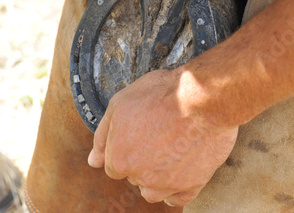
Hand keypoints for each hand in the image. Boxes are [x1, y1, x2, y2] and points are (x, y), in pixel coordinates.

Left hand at [88, 69, 237, 206]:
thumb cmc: (160, 95)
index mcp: (120, 158)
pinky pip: (177, 199)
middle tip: (156, 135)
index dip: (124, 148)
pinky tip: (177, 173)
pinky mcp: (192, 184)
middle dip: (140, 159)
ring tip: (166, 154)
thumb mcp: (119, 103)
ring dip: (154, 178)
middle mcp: (140, 176)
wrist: (200, 98)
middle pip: (133, 176)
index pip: (113, 165)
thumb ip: (103, 136)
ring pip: (152, 192)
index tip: (137, 135)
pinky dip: (175, 190)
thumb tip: (93, 161)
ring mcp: (167, 183)